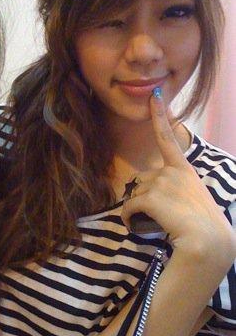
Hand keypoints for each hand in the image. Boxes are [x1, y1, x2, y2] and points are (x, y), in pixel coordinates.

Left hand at [121, 90, 235, 267]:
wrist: (207, 241)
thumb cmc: (203, 227)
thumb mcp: (193, 200)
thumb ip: (175, 191)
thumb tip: (155, 195)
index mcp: (184, 170)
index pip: (168, 139)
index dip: (160, 116)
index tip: (155, 95)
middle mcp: (173, 171)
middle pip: (142, 181)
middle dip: (144, 198)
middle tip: (160, 216)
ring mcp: (162, 182)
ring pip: (135, 195)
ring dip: (138, 210)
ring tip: (156, 223)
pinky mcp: (152, 196)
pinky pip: (129, 208)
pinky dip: (128, 219)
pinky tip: (137, 228)